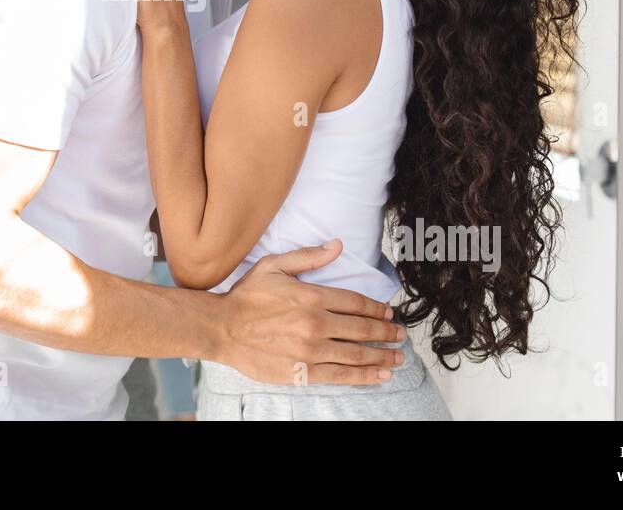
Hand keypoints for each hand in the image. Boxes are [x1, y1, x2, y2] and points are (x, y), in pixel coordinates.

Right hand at [215, 240, 407, 385]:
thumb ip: (308, 257)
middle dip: (387, 333)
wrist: (221, 328)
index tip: (389, 313)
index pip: (356, 303)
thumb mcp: (274, 266)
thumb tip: (337, 245)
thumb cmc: (247, 296)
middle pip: (362, 329)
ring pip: (357, 354)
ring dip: (382, 355)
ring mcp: (310, 351)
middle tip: (401, 335)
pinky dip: (364, 376)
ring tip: (398, 357)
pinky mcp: (302, 372)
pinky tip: (380, 374)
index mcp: (312, 297)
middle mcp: (315, 324)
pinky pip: (341, 375)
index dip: (377, 309)